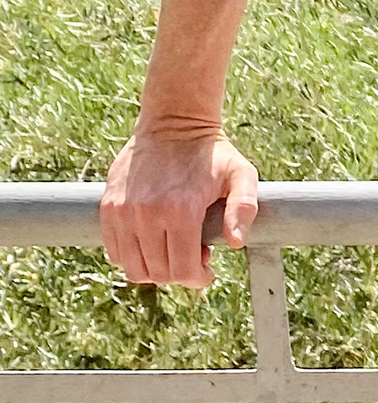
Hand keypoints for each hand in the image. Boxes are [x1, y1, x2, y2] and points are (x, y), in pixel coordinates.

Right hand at [100, 127, 259, 287]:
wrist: (174, 123)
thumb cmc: (212, 153)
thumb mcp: (241, 174)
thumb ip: (244, 207)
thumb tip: (235, 242)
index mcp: (180, 211)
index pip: (181, 270)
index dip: (196, 278)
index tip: (206, 271)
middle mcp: (146, 215)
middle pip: (157, 273)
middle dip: (179, 274)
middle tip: (194, 256)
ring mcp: (123, 212)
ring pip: (133, 267)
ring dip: (154, 269)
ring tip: (174, 248)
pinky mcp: (108, 207)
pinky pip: (115, 251)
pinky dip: (133, 256)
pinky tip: (152, 242)